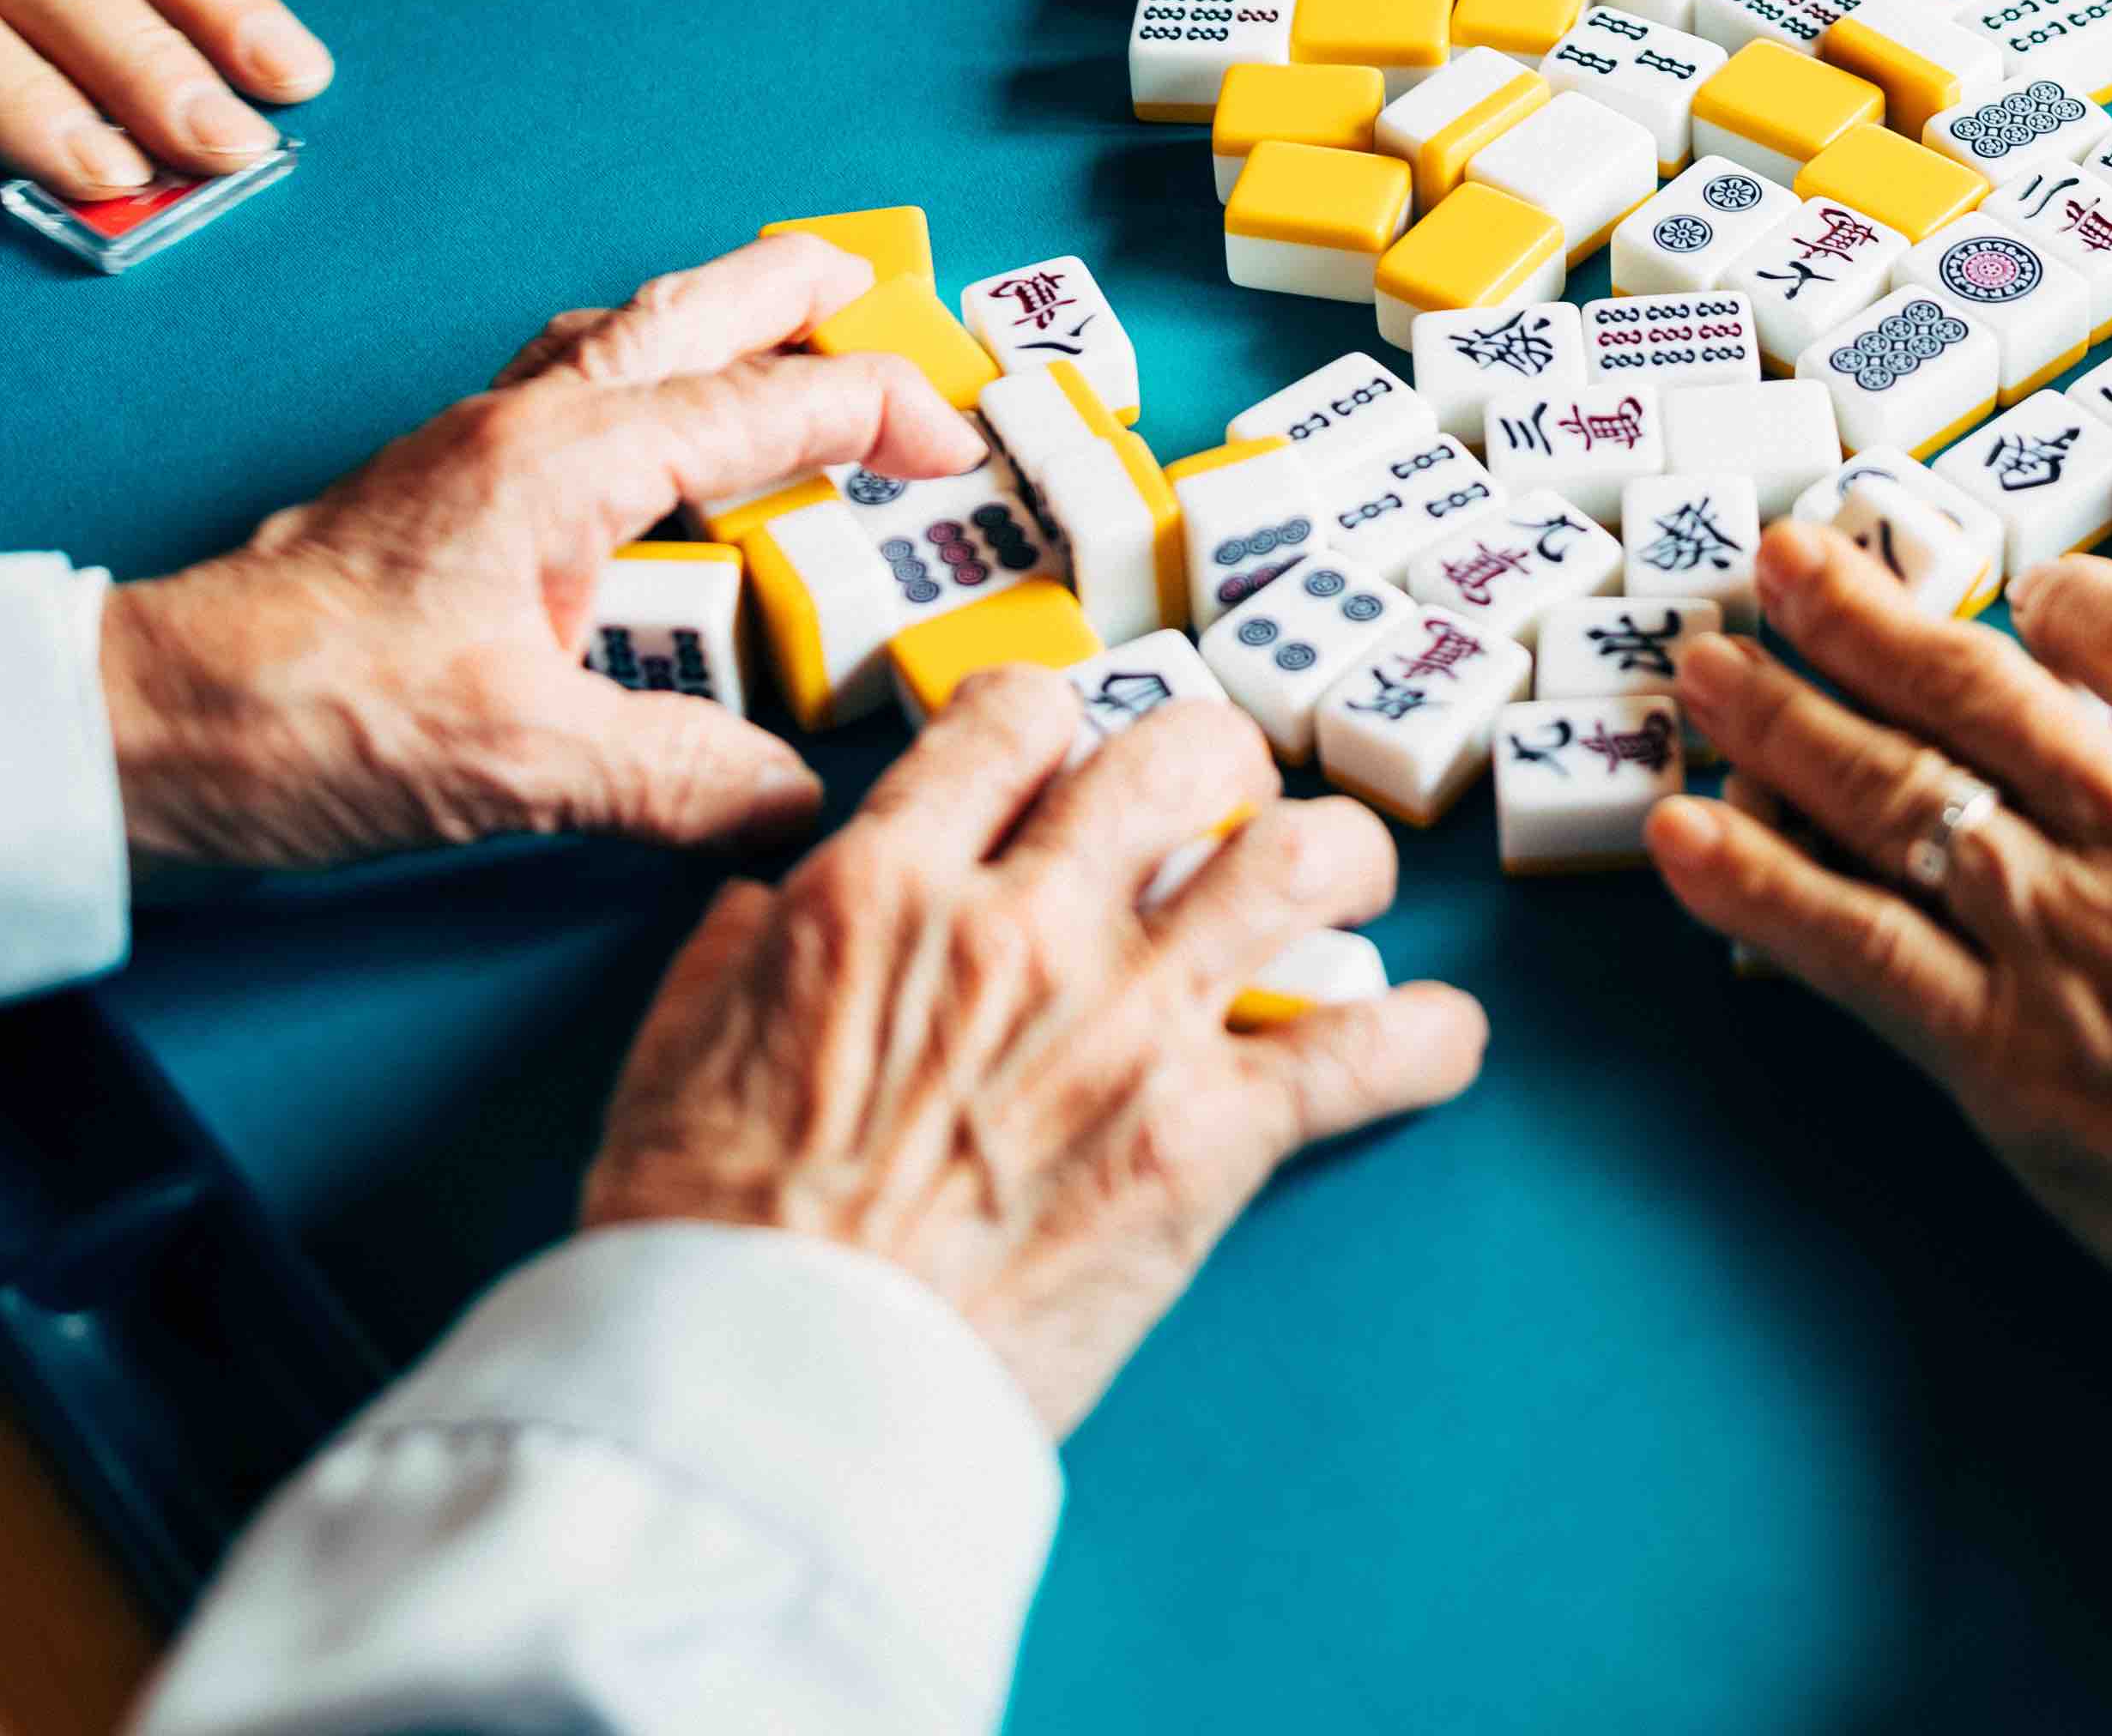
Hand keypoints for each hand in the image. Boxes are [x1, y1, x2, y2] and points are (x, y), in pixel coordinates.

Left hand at [101, 234, 982, 865]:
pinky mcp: (432, 495)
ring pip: (615, 338)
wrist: (135, 730)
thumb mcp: (518, 766)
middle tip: (873, 279)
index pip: (763, 403)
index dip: (877, 414)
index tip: (953, 448)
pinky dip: (637, 384)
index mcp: (561, 461)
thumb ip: (678, 776)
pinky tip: (644, 437)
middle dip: (789, 289)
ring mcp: (466, 452)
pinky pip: (563, 393)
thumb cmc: (299, 722)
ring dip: (708, 325)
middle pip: (684, 314)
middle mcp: (518, 429)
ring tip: (776, 336)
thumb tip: (794, 800)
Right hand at [582, 672, 1483, 1436]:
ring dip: (1340, 857)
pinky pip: (1368, 1051)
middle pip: (1183, 752)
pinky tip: (1434, 1037)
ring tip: (1343, 884)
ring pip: (1302, 856)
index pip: (1014, 716)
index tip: (1070, 761)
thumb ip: (745, 951)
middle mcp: (1026, 924)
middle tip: (1222, 806)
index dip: (1053, 724)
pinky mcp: (1207, 1139)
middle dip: (1217, 761)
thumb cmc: (703, 1243)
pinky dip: (1424, 1038)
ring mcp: (1130, 1024)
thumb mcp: (677, 1051)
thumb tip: (775, 908)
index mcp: (888, 890)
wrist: (765, 1395)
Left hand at [1647, 524, 2111, 1378]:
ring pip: (1890, 793)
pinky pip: (1852, 951)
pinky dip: (1757, 886)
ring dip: (1780, 718)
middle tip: (1776, 558)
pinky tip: (1683, 840)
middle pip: (1975, 682)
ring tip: (1700, 665)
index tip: (2025, 588)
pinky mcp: (2015, 1064)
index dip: (2064, 595)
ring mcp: (2073, 942)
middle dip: (1862, 612)